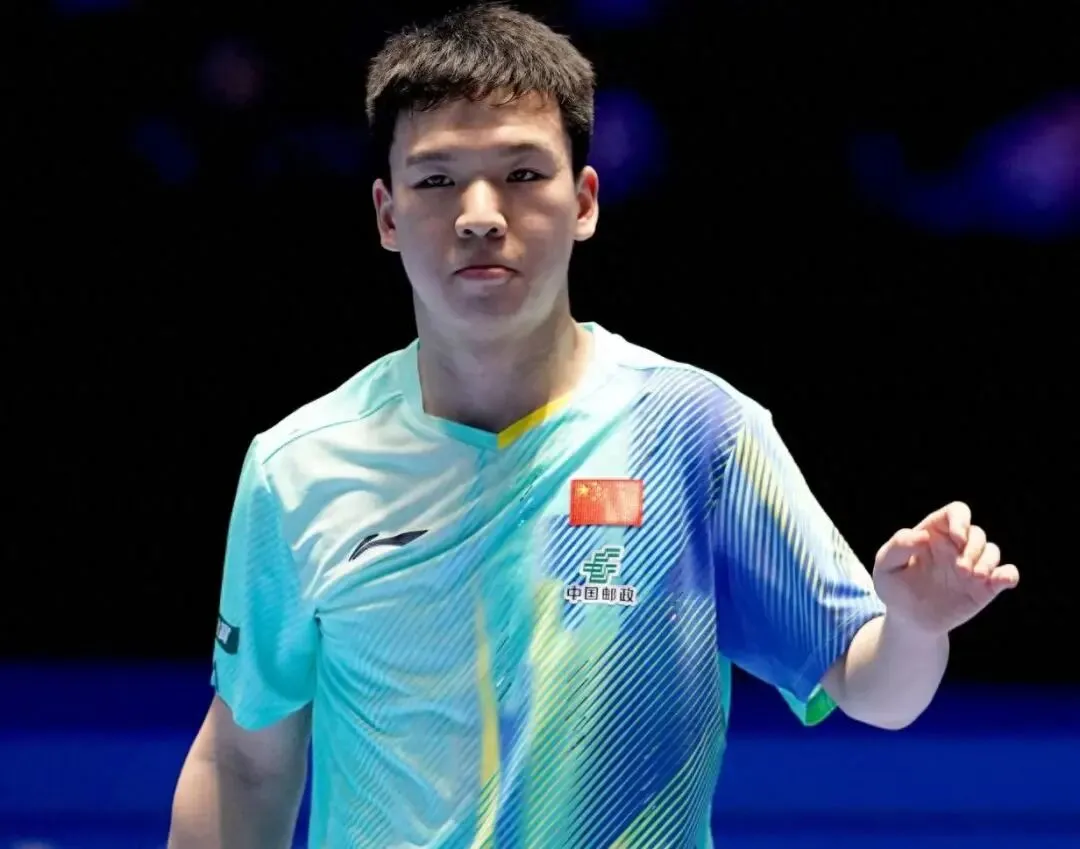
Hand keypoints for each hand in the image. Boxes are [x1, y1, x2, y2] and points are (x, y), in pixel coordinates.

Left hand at [872, 501, 1018, 635]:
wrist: (908, 620)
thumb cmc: (894, 588)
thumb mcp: (885, 566)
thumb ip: (898, 546)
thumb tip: (922, 536)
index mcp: (934, 534)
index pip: (956, 512)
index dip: (961, 520)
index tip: (957, 538)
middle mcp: (956, 547)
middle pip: (977, 533)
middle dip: (973, 549)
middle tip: (960, 570)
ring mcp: (972, 566)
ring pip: (992, 551)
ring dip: (987, 562)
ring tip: (972, 578)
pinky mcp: (985, 587)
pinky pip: (1007, 574)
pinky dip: (1008, 575)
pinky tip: (1001, 581)